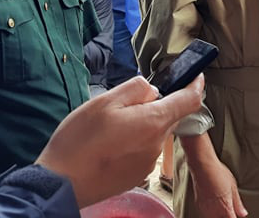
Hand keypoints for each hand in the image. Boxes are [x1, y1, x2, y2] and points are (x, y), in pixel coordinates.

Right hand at [36, 75, 203, 206]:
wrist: (62, 184)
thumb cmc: (80, 140)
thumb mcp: (105, 101)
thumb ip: (135, 89)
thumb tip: (153, 91)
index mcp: (153, 123)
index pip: (189, 101)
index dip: (195, 84)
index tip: (195, 75)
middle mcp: (157, 145)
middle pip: (168, 116)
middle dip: (154, 105)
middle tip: (122, 104)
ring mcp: (148, 163)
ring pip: (153, 132)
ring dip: (140, 124)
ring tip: (108, 128)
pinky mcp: (136, 175)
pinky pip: (143, 149)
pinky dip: (132, 141)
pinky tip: (108, 144)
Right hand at [189, 155, 247, 217]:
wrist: (202, 166)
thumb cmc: (217, 173)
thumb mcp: (233, 187)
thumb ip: (238, 203)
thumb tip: (243, 213)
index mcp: (225, 208)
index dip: (234, 217)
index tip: (236, 215)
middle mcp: (214, 211)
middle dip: (226, 216)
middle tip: (231, 210)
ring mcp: (205, 209)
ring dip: (219, 215)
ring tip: (222, 204)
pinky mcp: (199, 205)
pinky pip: (206, 213)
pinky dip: (211, 211)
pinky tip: (214, 202)